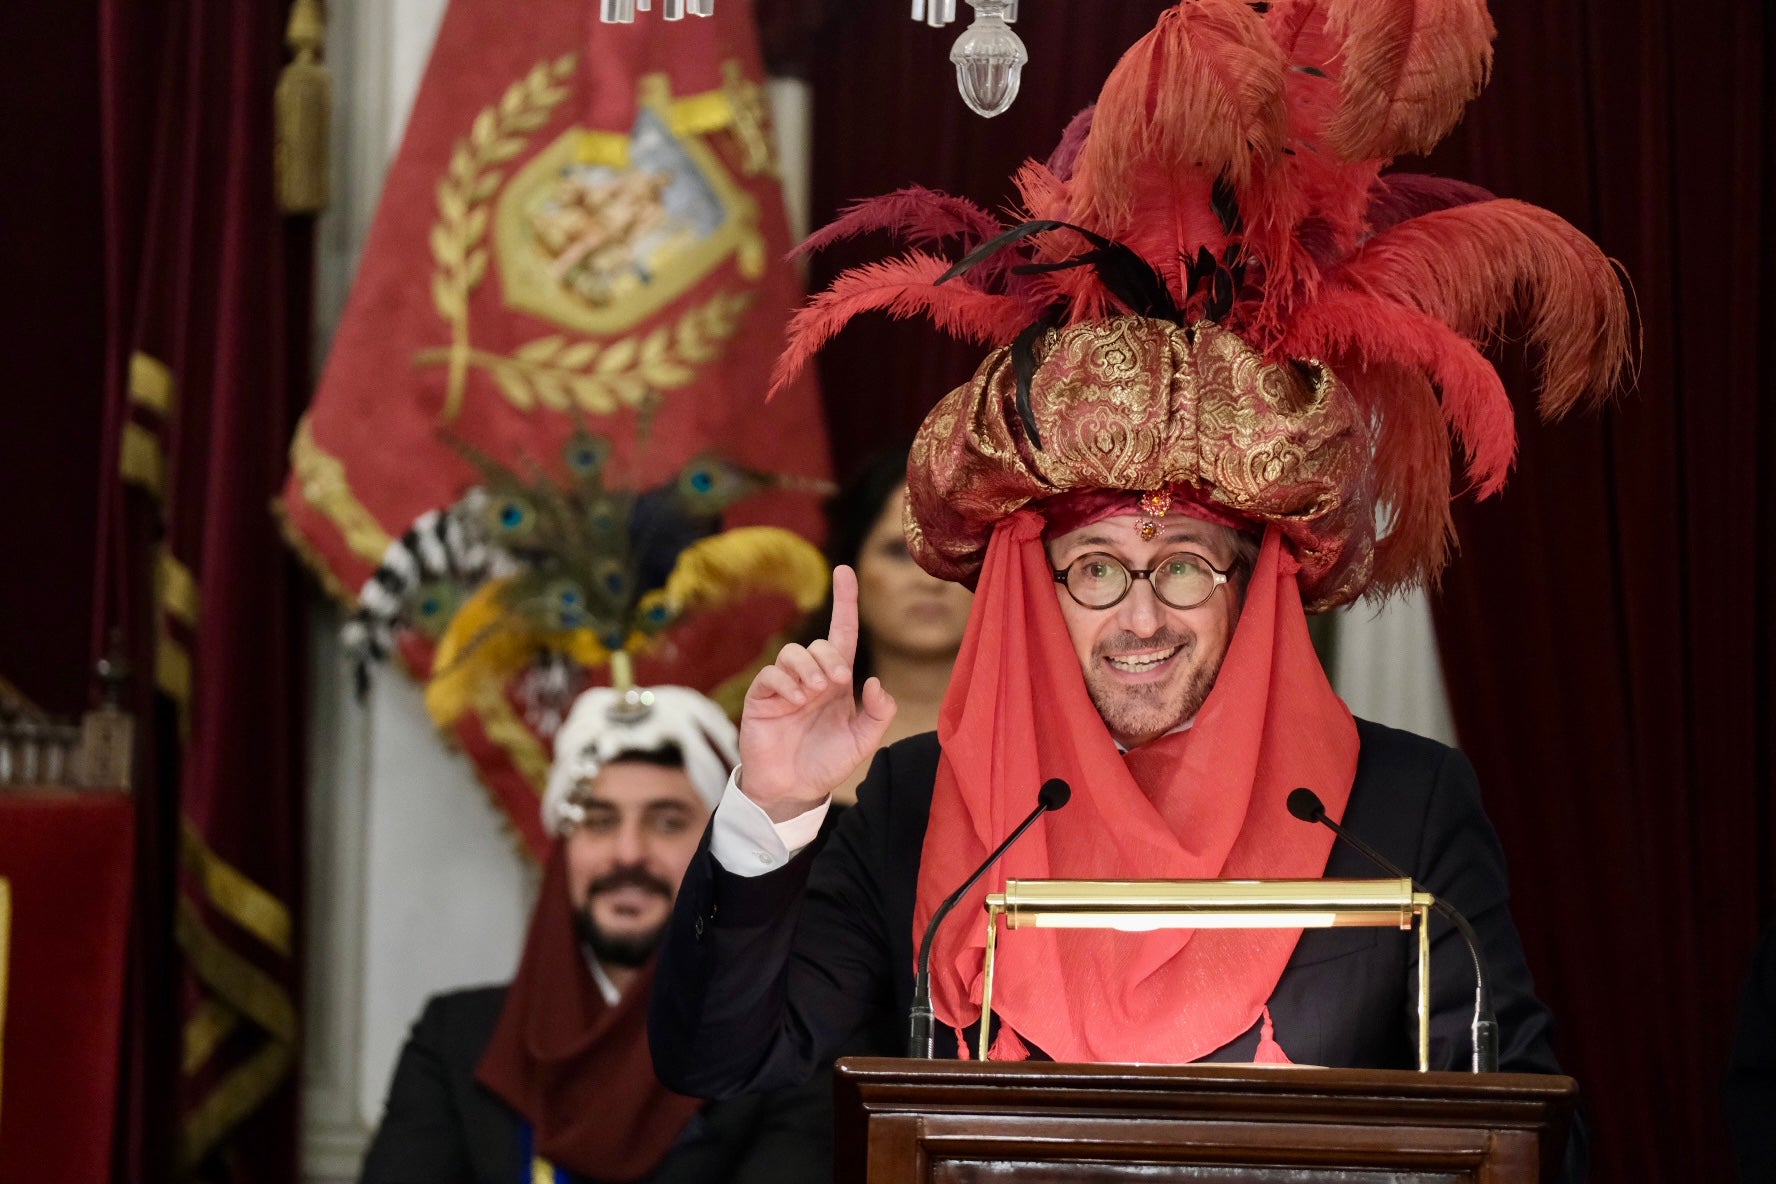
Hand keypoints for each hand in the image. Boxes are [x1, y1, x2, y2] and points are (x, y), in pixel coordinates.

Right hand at [738, 565, 896, 821]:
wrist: (793, 789)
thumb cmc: (827, 763)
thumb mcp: (864, 742)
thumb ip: (878, 713)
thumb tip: (875, 681)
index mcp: (837, 682)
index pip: (842, 633)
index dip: (845, 602)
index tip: (845, 570)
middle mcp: (812, 678)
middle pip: (819, 644)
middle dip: (829, 658)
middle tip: (835, 684)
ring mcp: (786, 686)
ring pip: (794, 653)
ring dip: (808, 668)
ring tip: (814, 694)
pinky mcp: (763, 697)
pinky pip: (772, 674)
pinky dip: (786, 682)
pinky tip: (795, 701)